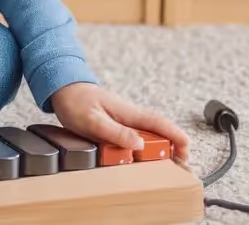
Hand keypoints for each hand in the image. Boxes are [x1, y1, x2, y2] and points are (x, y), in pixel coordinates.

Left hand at [49, 82, 189, 161]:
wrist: (62, 86)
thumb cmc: (75, 101)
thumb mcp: (92, 120)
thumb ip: (115, 132)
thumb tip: (139, 143)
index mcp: (128, 113)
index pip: (159, 123)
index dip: (175, 136)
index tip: (186, 149)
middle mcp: (129, 114)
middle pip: (158, 129)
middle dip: (174, 144)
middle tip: (182, 163)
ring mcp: (123, 118)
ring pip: (149, 131)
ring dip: (161, 144)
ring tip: (170, 161)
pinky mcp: (116, 122)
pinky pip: (136, 133)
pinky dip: (146, 143)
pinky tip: (145, 152)